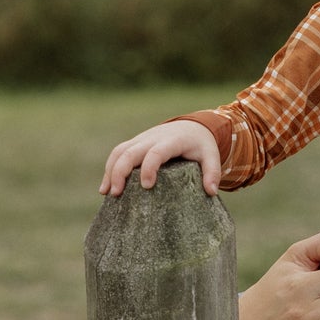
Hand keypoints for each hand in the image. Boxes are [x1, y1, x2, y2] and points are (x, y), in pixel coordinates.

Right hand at [100, 120, 221, 196]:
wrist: (192, 126)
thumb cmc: (201, 144)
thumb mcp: (211, 155)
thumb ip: (212, 172)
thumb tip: (211, 192)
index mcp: (171, 140)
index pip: (156, 153)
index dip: (148, 168)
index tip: (146, 186)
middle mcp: (152, 138)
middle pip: (130, 152)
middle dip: (120, 172)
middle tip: (117, 194)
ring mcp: (141, 139)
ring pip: (120, 152)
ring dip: (110, 171)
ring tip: (107, 193)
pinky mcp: (135, 143)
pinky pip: (118, 153)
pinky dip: (110, 168)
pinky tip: (106, 187)